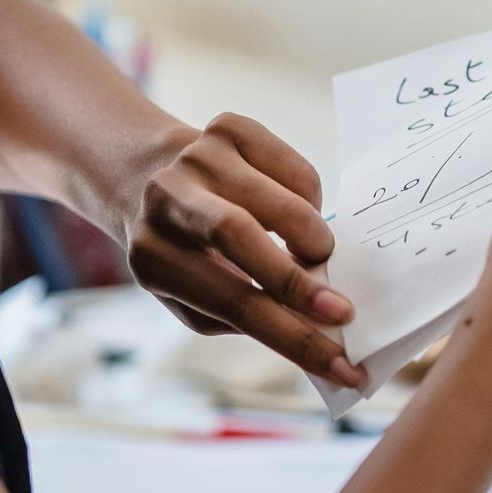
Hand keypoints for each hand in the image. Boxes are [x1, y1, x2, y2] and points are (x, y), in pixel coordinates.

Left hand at [127, 113, 364, 390]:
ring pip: (279, 201)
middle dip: (298, 279)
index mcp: (155, 258)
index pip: (234, 304)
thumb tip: (318, 324)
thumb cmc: (187, 258)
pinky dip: (309, 200)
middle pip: (239, 236)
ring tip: (314, 255)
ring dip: (312, 238)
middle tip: (343, 311)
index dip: (294, 337)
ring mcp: (198, 157)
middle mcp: (167, 199)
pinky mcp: (228, 127)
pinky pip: (295, 169)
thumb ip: (251, 315)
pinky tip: (291, 212)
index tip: (345, 365)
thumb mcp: (199, 300)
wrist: (145, 180)